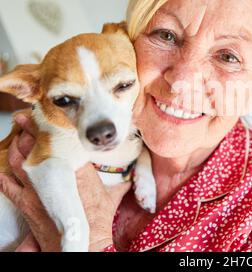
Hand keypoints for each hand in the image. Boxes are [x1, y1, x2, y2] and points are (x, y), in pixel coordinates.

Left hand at [0, 112, 130, 251]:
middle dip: (28, 131)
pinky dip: (3, 176)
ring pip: (19, 161)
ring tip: (16, 138)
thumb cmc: (99, 220)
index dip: (48, 127)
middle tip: (24, 120)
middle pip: (36, 147)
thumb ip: (121, 184)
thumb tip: (132, 177)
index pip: (61, 142)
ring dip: (16, 148)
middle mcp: (56, 174)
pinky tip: (3, 169)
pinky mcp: (27, 203)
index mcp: (78, 169)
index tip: (42, 116)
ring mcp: (38, 188)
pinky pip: (7, 185)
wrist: (83, 243)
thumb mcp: (113, 198)